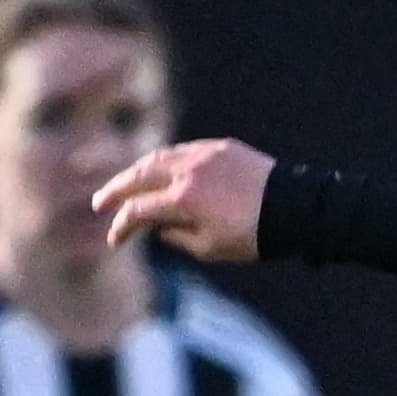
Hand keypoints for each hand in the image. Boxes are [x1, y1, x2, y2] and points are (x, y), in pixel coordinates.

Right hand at [94, 139, 275, 260]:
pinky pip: (184, 151)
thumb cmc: (255, 237)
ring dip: (138, 170)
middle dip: (116, 190)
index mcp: (183, 200)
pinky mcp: (221, 147)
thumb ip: (178, 237)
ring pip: (159, 157)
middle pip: (139, 176)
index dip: (121, 226)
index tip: (114, 240)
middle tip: (100, 202)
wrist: (295, 209)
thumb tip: (158, 227)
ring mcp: (203, 155)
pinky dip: (167, 161)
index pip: (139, 210)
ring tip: (126, 183)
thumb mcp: (212, 248)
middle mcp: (187, 172)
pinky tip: (162, 170)